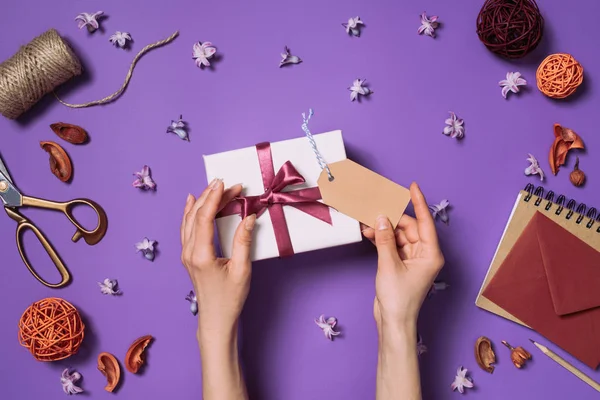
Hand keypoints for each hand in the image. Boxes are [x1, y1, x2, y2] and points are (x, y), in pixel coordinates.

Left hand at [180, 179, 256, 336]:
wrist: (215, 318)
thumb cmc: (230, 298)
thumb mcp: (242, 270)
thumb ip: (244, 242)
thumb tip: (249, 217)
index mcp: (201, 255)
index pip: (204, 218)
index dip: (214, 198)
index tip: (226, 184)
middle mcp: (189, 252)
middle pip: (196, 215)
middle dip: (212, 196)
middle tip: (230, 185)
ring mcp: (186, 254)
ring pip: (189, 220)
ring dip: (202, 202)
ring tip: (215, 187)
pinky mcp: (188, 256)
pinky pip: (186, 227)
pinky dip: (190, 212)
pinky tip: (192, 201)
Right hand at [362, 182, 443, 328]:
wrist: (393, 321)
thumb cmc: (398, 298)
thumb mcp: (389, 265)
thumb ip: (385, 239)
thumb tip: (381, 219)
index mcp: (430, 254)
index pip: (425, 222)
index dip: (419, 202)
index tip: (413, 186)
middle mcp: (424, 254)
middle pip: (409, 227)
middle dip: (392, 219)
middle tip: (375, 210)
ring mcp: (413, 259)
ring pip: (399, 235)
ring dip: (384, 230)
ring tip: (368, 224)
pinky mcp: (402, 264)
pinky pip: (393, 244)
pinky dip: (382, 239)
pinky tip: (370, 234)